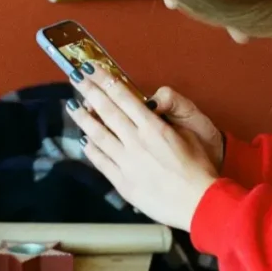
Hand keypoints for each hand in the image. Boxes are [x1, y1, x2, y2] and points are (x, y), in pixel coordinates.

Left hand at [66, 64, 218, 230]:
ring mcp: (127, 162)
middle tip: (75, 77)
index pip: (123, 96)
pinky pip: (101, 161)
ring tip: (72, 107)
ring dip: (84, 119)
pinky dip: (90, 149)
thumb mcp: (189, 133)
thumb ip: (166, 117)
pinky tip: (84, 140)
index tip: (92, 68)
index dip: (105, 80)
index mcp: (153, 127)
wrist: (198, 202)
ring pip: (98, 135)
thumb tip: (149, 106)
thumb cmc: (198, 168)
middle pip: (107, 111)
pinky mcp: (123, 182)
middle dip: (89, 91)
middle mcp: (136, 141)